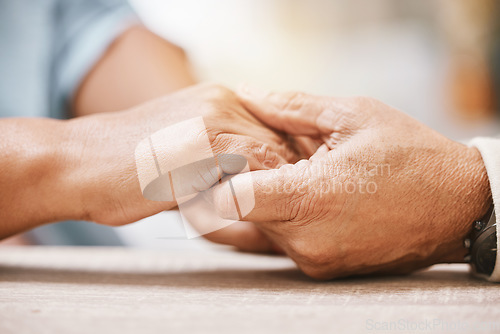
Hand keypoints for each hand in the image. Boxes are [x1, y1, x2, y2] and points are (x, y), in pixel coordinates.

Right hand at [66, 84, 296, 234]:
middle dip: (287, 179)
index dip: (284, 166)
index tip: (287, 194)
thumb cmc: (130, 167)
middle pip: (279, 142)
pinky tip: (254, 217)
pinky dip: (261, 196)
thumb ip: (221, 154)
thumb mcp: (183, 147)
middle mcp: (223, 100)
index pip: (273, 131)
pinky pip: (256, 170)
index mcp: (219, 99)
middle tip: (287, 211)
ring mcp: (216, 118)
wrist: (81, 163)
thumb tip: (260, 179)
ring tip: (275, 219)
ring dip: (278, 190)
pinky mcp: (207, 143)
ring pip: (273, 156)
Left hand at [212, 89, 491, 278]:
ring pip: (258, 227)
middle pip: (238, 213)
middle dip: (237, 182)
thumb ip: (291, 107)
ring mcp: (314, 260)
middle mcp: (306, 240)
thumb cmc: (411, 156)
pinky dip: (282, 216)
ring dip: (262, 199)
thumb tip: (249, 92)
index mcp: (309, 199)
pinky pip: (282, 240)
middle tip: (255, 156)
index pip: (228, 199)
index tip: (222, 155)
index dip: (216, 175)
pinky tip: (303, 193)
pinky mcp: (322, 269)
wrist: (457, 206)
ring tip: (287, 172)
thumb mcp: (353, 116)